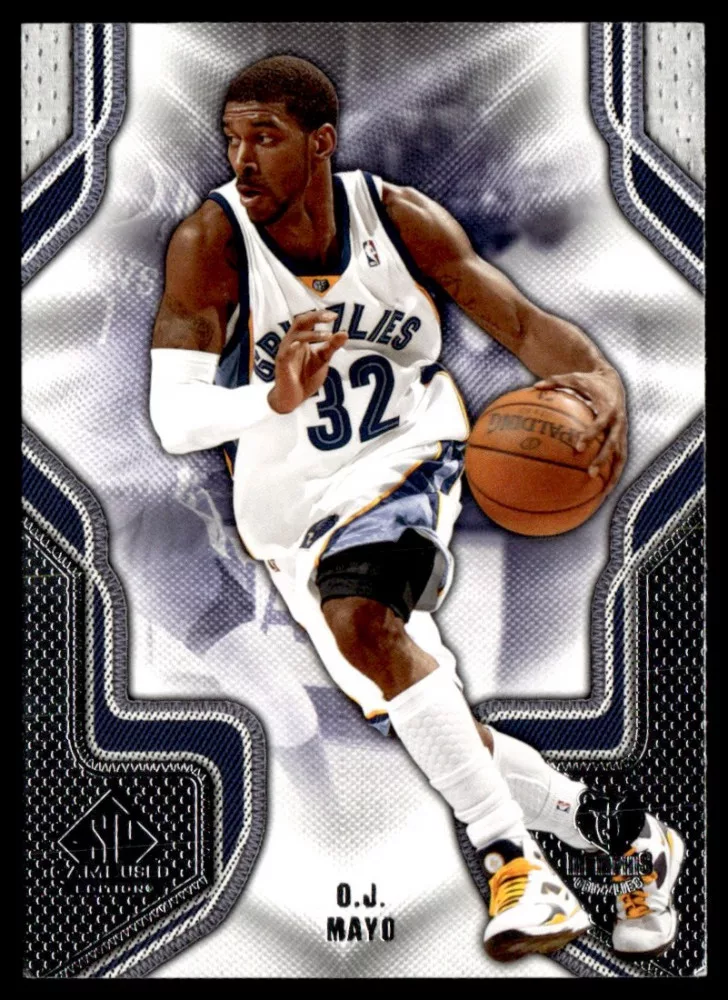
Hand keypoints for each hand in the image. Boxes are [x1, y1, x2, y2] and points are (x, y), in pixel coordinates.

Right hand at [267, 310, 347, 413]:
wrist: (293, 398)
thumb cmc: (306, 377)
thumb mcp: (323, 359)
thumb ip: (332, 346)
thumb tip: (345, 332)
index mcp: (301, 339)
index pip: (308, 320)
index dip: (320, 316)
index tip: (335, 316)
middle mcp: (292, 341)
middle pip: (300, 321)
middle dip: (315, 317)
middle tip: (331, 317)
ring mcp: (285, 352)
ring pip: (295, 336)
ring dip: (312, 335)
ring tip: (328, 336)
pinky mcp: (282, 364)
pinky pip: (285, 352)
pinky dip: (293, 347)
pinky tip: (302, 345)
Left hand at [534, 368, 626, 493]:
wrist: (613, 380)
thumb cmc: (590, 381)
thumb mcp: (574, 378)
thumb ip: (555, 382)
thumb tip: (534, 386)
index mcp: (608, 408)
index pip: (600, 424)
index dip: (591, 435)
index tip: (578, 447)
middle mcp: (619, 422)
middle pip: (614, 444)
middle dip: (603, 459)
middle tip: (590, 473)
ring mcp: (622, 433)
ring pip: (621, 457)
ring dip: (614, 475)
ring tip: (603, 494)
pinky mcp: (622, 440)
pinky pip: (619, 460)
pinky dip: (612, 476)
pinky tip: (602, 492)